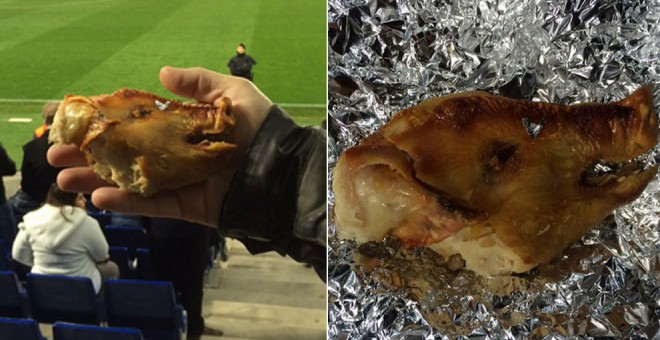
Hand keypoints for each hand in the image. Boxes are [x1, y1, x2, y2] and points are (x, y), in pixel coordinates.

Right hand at [47, 66, 272, 226]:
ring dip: (97, 180)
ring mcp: (180, 182)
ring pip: (132, 182)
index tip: (74, 122)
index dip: (105, 123)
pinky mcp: (188, 206)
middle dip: (90, 154)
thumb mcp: (233, 93)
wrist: (285, 169)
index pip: (136, 123)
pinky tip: (98, 196)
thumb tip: (160, 71)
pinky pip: (153, 205)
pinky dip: (127, 202)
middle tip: (56, 153)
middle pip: (126, 154)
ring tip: (64, 177)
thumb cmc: (262, 128)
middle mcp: (176, 154)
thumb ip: (199, 82)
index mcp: (183, 127)